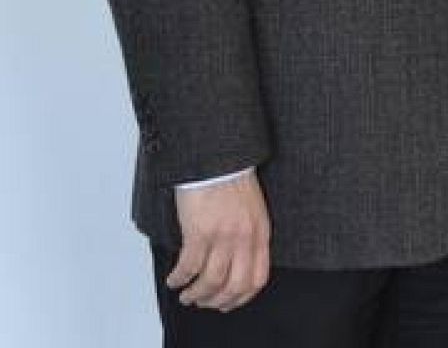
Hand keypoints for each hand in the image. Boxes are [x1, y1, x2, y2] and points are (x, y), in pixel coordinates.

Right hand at [167, 171, 270, 310]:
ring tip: (186, 294)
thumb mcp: (253, 210)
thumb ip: (250, 236)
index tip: (228, 302)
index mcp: (260, 233)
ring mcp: (223, 236)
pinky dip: (179, 279)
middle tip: (204, 302)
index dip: (241, 298)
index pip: (258, 278)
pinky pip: (189, 267)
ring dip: (196, 294)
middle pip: (235, 286)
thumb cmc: (233, 180)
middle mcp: (244, 238)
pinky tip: (174, 279)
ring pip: (211, 282)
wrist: (218, 158)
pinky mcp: (199, 232)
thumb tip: (238, 263)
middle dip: (217, 301)